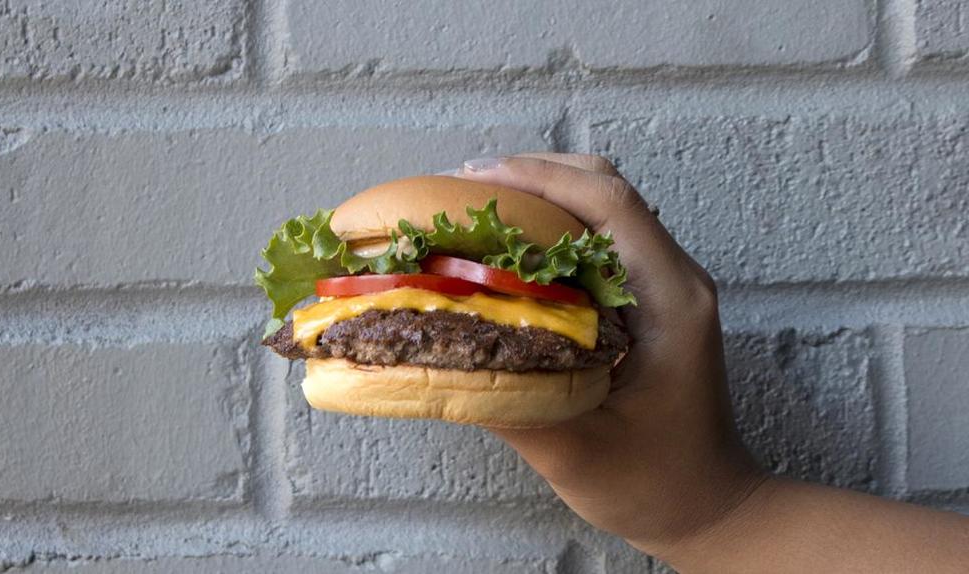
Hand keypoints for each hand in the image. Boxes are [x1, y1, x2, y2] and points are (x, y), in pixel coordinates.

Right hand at [456, 153, 763, 554]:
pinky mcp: (653, 298)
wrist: (709, 505)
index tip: (473, 181)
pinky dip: (554, 227)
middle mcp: (676, 278)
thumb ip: (508, 405)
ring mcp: (668, 284)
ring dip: (543, 195)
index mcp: (670, 302)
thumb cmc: (655, 484)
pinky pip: (603, 238)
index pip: (609, 204)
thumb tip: (436, 356)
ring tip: (477, 209)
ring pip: (605, 207)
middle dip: (534, 174)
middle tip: (461, 190)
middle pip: (607, 188)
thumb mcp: (576, 453)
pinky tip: (511, 250)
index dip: (538, 178)